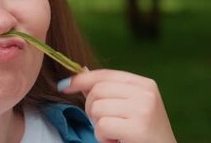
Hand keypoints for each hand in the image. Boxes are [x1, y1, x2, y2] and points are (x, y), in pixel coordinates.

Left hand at [59, 69, 175, 142]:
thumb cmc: (142, 134)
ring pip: (97, 108)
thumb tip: (80, 74)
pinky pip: (102, 126)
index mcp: (144, 84)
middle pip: (97, 91)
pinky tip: (118, 141)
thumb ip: (109, 92)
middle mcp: (145, 93)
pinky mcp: (137, 128)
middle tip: (105, 124)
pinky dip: (103, 137)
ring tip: (116, 133)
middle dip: (91, 109)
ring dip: (99, 126)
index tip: (64, 85)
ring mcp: (143, 109)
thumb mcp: (130, 107)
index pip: (105, 74)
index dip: (81, 79)